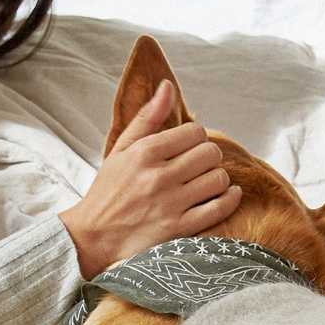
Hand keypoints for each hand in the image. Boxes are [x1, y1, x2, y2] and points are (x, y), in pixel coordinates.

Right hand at [59, 80, 242, 278]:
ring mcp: (170, 204)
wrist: (93, 237)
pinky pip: (219, 208)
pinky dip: (230, 198)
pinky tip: (227, 193)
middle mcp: (158, 177)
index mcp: (144, 153)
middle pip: (210, 153)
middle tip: (199, 163)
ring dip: (218, 177)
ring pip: (218, 179)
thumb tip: (167, 87)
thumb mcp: (120, 149)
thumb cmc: (109, 190)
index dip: (196, 137)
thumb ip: (147, 118)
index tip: (189, 146)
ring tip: (206, 180)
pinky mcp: (178, 229)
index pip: (194, 132)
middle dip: (208, 156)